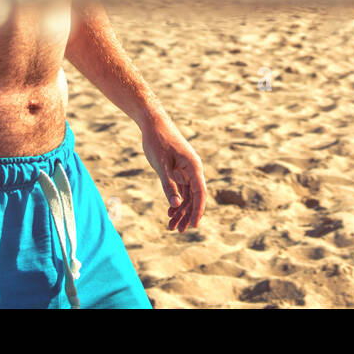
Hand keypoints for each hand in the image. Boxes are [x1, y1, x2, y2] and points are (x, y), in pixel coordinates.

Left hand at [141, 114, 206, 232]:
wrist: (153, 123)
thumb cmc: (158, 141)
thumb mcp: (161, 166)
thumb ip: (169, 186)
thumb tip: (176, 205)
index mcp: (194, 167)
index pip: (200, 193)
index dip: (197, 211)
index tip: (193, 226)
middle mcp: (193, 169)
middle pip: (194, 197)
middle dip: (187, 214)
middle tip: (178, 231)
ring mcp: (186, 169)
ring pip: (187, 194)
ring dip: (180, 210)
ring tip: (171, 226)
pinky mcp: (179, 168)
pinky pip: (181, 188)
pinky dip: (176, 199)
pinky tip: (170, 211)